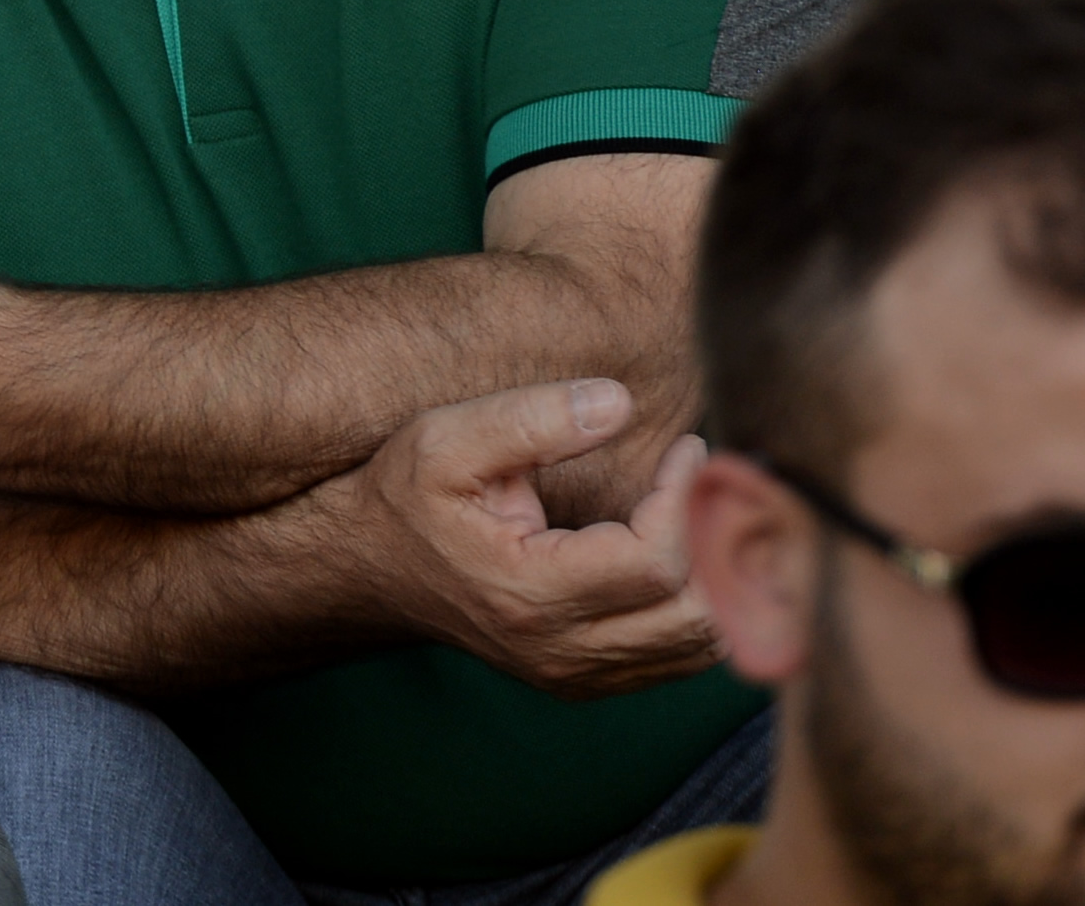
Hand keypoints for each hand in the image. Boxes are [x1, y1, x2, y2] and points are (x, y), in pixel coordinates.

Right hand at [327, 380, 721, 700]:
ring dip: (715, 578)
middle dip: (714, 541)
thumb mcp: (449, 439)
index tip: (688, 448)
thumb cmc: (407, 496)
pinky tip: (673, 550)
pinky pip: (678, 659)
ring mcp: (574, 676)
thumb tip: (618, 403)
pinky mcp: (585, 682)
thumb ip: (533, 418)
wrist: (369, 567)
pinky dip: (697, 607)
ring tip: (694, 511)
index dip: (688, 500)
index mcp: (529, 593)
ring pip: (700, 648)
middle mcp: (559, 652)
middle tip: (704, 480)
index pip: (656, 562)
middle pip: (696, 616)